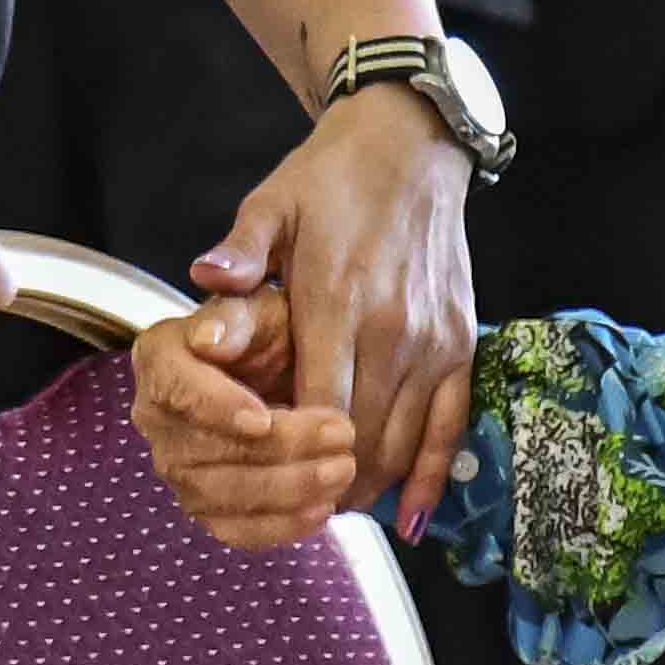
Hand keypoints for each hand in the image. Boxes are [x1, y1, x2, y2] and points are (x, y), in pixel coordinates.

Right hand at [129, 298, 365, 549]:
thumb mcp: (263, 307)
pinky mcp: (205, 506)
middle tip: (342, 434)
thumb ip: (238, 316)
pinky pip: (234, 530)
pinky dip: (279, 526)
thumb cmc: (271, 332)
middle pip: (205, 449)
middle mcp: (157, 419)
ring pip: (221, 495)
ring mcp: (178, 468)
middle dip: (278, 449)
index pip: (176, 389)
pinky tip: (323, 509)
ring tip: (342, 471)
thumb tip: (207, 338)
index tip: (265, 418)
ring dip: (286, 489)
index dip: (217, 408)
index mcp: (160, 359)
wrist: (281, 369)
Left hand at [188, 84, 474, 531]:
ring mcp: (433, 340)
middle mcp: (393, 329)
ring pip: (403, 440)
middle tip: (292, 510)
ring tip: (332, 509)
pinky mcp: (462, 342)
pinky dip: (428, 476)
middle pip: (361, 437)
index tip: (265, 482)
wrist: (411, 147)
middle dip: (326, 482)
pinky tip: (407, 516)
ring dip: (369, 485)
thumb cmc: (330, 180)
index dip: (292, 454)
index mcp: (338, 300)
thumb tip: (202, 280)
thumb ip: (240, 253)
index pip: (316, 405)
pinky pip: (450, 425)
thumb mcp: (271, 204)